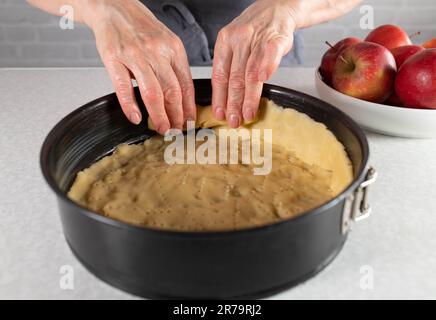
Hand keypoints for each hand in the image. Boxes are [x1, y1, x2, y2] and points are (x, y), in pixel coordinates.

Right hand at [87, 0, 195, 133]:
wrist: (114, 7)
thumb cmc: (141, 28)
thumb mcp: (165, 42)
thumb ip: (173, 67)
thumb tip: (181, 98)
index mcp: (173, 49)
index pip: (186, 84)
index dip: (188, 107)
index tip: (189, 122)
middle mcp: (157, 52)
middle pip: (172, 91)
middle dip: (176, 115)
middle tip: (176, 130)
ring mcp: (135, 55)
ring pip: (152, 92)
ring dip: (158, 115)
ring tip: (161, 128)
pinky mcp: (114, 58)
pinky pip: (124, 86)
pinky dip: (130, 105)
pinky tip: (135, 117)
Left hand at [211, 0, 297, 126]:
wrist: (277, 7)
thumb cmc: (254, 31)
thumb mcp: (234, 44)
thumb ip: (229, 68)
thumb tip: (225, 100)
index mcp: (224, 42)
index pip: (219, 75)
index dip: (219, 97)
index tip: (219, 114)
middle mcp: (238, 40)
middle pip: (234, 77)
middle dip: (233, 103)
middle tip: (233, 121)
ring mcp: (257, 39)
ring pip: (250, 72)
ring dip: (249, 96)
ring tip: (248, 114)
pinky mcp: (276, 38)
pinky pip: (270, 54)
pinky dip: (267, 67)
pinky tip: (263, 80)